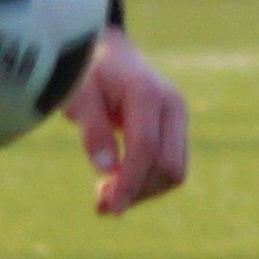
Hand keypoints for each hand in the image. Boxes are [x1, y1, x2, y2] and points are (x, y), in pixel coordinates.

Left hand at [67, 24, 190, 214]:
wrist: (108, 50)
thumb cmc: (87, 71)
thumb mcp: (78, 95)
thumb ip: (92, 128)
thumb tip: (107, 170)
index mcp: (147, 93)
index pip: (146, 148)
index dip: (129, 182)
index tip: (108, 208)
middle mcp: (173, 105)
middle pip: (168, 165)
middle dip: (137, 191)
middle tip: (100, 203)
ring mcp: (179, 116)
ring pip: (175, 171)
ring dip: (143, 191)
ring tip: (105, 196)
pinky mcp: (177, 128)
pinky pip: (172, 165)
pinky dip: (148, 182)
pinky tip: (119, 185)